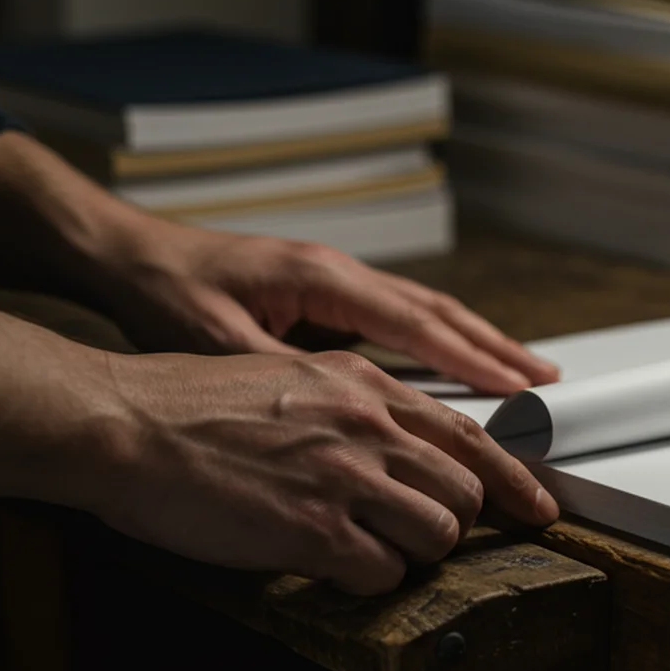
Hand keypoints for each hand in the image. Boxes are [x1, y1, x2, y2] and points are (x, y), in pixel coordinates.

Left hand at [0, 131, 555, 394]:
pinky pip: (393, 322)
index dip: (471, 358)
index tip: (519, 385)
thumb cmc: (163, 295)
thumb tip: (338, 415)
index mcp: (321, 279)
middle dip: (495, 346)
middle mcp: (337, 274)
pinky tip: (450, 371)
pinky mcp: (319, 297)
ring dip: (473, 343)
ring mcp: (331, 282)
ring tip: (521, 374)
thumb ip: (282, 377)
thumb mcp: (218, 345)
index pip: (415, 322)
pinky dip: (434, 344)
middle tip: (547, 381)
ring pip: (420, 313)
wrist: (122, 255)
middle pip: (436, 311)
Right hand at [90, 347, 558, 592]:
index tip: (538, 507)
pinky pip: (383, 574)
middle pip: (465, 492)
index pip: (468, 433)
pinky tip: (330, 569)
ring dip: (411, 557)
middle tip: (419, 542)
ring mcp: (345, 476)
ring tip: (364, 554)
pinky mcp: (316, 529)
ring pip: (438, 537)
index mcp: (362, 385)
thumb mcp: (285, 380)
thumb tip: (392, 453)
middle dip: (452, 527)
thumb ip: (347, 409)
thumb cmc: (185, 407)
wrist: (124, 424)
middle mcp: (367, 424)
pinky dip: (367, 582)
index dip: (512, 480)